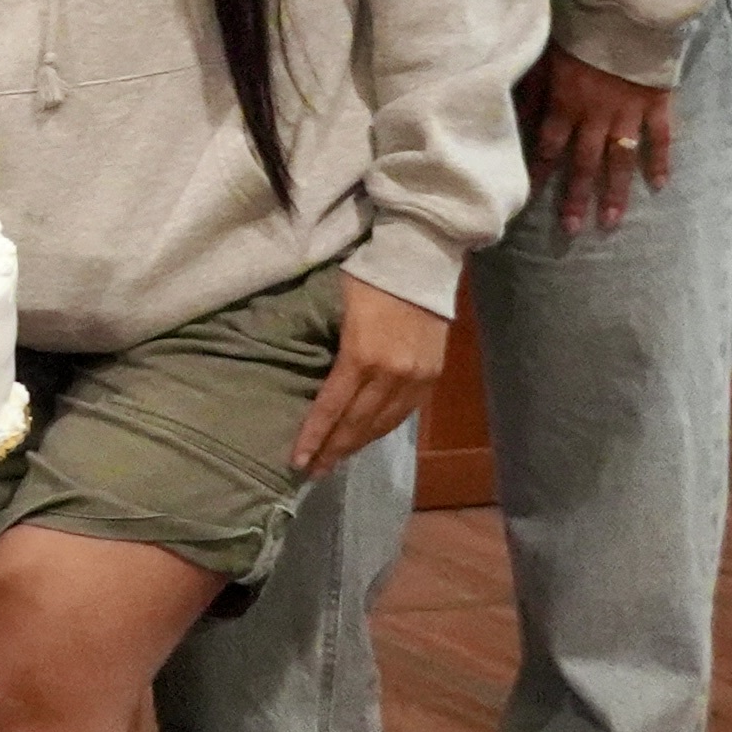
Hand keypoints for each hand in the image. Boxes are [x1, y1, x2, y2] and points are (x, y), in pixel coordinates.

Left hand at [288, 274, 448, 475]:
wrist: (420, 260)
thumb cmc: (367, 276)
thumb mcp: (336, 309)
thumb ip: (328, 348)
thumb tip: (310, 381)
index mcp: (361, 355)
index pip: (332, 407)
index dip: (315, 436)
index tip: (298, 459)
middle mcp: (392, 374)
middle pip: (358, 423)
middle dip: (334, 449)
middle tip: (313, 471)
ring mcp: (417, 377)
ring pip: (383, 423)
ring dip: (358, 445)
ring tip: (335, 460)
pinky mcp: (432, 376)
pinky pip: (404, 413)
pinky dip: (382, 429)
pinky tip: (367, 437)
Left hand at [519, 45, 677, 236]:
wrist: (627, 10)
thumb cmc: (578, 30)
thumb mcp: (545, 58)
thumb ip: (532, 90)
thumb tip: (514, 118)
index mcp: (565, 103)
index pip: (548, 147)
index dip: (539, 173)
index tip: (527, 200)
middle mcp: (596, 115)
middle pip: (583, 163)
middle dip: (577, 197)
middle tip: (573, 230)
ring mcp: (629, 112)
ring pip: (620, 160)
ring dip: (616, 192)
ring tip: (612, 222)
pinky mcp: (657, 103)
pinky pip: (662, 138)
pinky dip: (661, 161)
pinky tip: (660, 185)